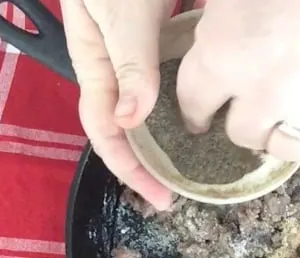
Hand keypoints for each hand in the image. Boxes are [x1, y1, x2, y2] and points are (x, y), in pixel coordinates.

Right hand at [60, 0, 175, 209]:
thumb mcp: (121, 16)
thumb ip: (129, 63)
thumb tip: (131, 122)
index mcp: (96, 68)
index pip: (107, 133)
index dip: (131, 170)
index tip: (162, 198)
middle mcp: (114, 70)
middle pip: (125, 130)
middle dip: (147, 166)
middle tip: (177, 192)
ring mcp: (134, 58)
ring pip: (145, 112)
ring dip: (164, 143)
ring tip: (192, 166)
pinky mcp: (155, 44)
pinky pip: (164, 87)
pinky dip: (179, 110)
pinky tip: (202, 120)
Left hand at [177, 0, 299, 160]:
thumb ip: (217, 24)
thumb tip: (217, 38)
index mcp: (222, 56)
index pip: (196, 103)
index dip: (196, 114)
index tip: (200, 121)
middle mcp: (262, 92)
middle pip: (243, 133)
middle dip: (242, 126)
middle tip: (249, 117)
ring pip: (287, 146)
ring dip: (282, 136)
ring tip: (288, 121)